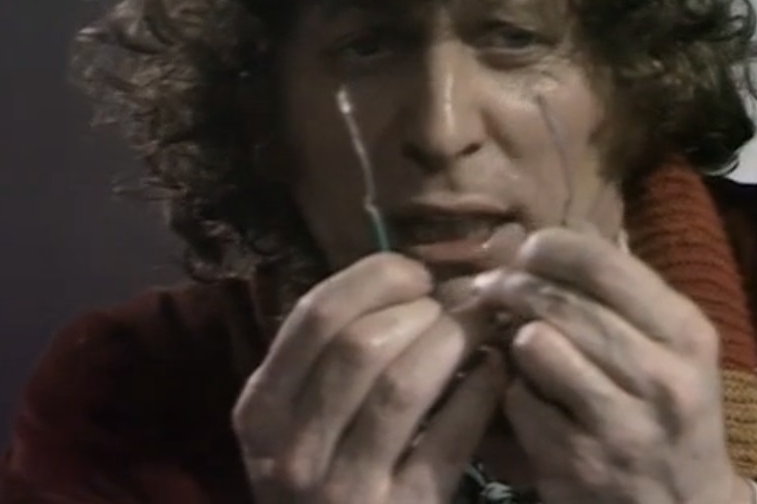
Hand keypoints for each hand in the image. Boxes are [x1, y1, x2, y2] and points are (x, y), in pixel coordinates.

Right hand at [233, 253, 509, 503]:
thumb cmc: (328, 476)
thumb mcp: (303, 419)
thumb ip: (333, 356)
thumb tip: (407, 277)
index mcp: (261, 409)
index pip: (314, 314)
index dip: (375, 278)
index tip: (418, 273)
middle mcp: (289, 451)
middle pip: (360, 345)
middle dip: (421, 311)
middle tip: (456, 306)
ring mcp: (341, 489)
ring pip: (401, 385)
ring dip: (453, 342)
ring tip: (482, 328)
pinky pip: (446, 438)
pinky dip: (478, 393)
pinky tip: (495, 372)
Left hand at [470, 225, 750, 503]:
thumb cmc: (670, 410)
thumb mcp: (672, 345)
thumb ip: (626, 287)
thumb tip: (571, 227)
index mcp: (686, 333)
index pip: (606, 264)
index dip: (553, 246)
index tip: (527, 247)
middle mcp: (662, 376)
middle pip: (563, 302)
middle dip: (516, 285)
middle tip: (493, 283)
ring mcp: (621, 424)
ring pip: (537, 345)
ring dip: (515, 337)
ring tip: (515, 337)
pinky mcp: (579, 463)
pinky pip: (519, 400)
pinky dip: (513, 391)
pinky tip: (526, 393)